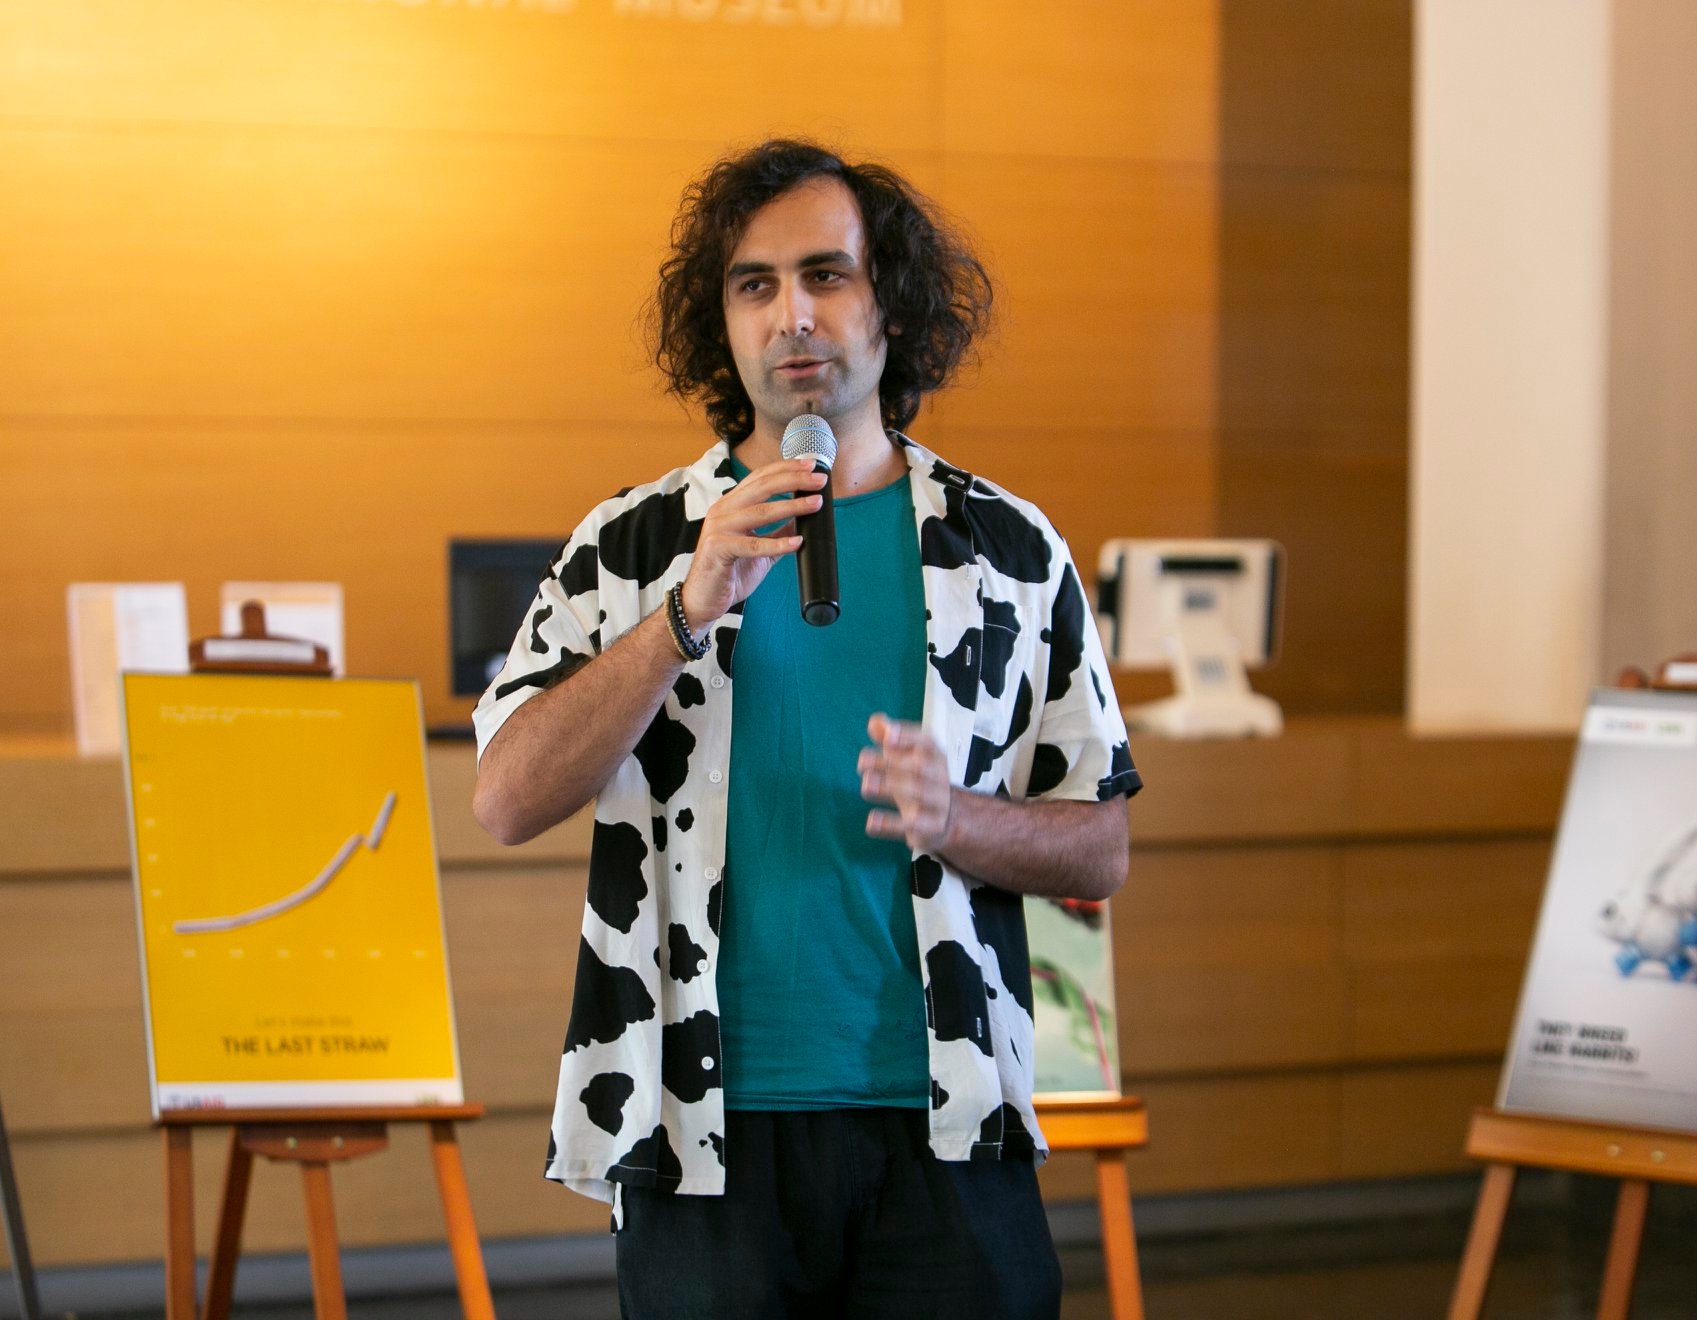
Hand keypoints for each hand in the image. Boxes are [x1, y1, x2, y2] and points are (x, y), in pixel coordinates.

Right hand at [679, 458, 824, 631]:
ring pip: (760, 512)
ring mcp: (718, 528)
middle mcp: (723, 510)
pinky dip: (777, 544)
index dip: (786, 469)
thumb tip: (803, 518)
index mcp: (731, 504)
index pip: (760, 478)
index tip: (811, 465)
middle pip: (762, 487)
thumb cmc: (729, 572)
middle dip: (793, 480)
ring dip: (791, 506)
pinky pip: (753, 545)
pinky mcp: (718, 548)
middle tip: (819, 480)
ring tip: (815, 503)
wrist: (703, 600)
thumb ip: (778, 532)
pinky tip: (797, 542)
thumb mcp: (760, 548)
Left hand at [859, 713, 953, 852]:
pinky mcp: (931, 828)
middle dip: (892, 763)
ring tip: (865, 784)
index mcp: (934, 756)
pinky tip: (871, 821)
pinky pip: (913, 826)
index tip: (887, 736)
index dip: (908, 737)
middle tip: (862, 762)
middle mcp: (939, 777)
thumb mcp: (906, 758)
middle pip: (920, 768)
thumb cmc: (920, 780)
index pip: (926, 742)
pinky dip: (891, 824)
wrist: (949, 819)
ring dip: (889, 788)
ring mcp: (938, 803)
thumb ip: (889, 737)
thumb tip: (875, 721)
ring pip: (918, 794)